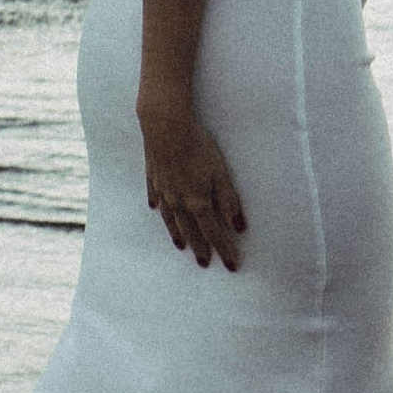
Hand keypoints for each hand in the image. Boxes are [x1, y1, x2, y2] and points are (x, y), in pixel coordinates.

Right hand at [138, 101, 246, 268]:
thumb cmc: (198, 147)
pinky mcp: (153, 177)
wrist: (166, 127)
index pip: (213, 233)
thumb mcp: (220, 174)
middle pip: (190, 231)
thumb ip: (229, 201)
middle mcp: (178, 202)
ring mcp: (163, 190)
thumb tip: (239, 227)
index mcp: (197, 202)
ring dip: (177, 234)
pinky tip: (157, 210)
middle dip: (200, 248)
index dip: (224, 250)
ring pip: (170, 219)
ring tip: (181, 246)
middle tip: (204, 263)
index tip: (231, 266)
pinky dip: (159, 207)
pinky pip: (156, 198)